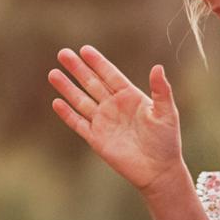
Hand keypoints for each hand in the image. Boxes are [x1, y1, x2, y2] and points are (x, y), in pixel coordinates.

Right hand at [48, 45, 185, 194]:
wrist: (158, 170)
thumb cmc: (166, 141)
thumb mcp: (166, 112)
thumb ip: (161, 90)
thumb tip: (158, 67)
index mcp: (130, 96)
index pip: (110, 74)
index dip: (97, 62)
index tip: (84, 49)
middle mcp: (113, 106)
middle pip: (91, 83)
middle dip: (77, 69)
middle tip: (63, 53)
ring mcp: (103, 121)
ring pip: (81, 100)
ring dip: (67, 88)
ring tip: (53, 73)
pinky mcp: (96, 138)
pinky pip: (78, 123)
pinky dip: (67, 114)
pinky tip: (56, 102)